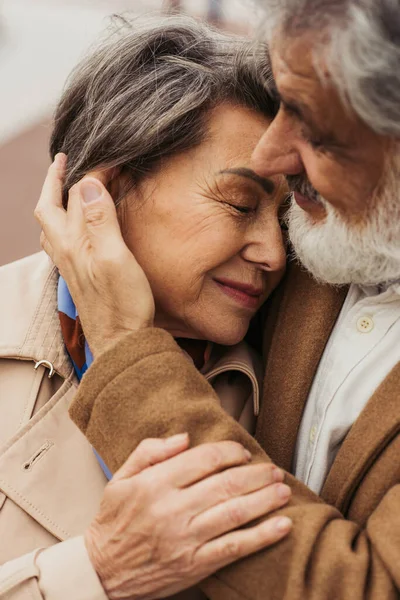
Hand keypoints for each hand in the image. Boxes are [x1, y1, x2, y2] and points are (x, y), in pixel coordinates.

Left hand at [34, 154, 154, 356]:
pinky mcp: (79, 275)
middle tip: (66, 161)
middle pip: (52, 207)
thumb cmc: (122, 304)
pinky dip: (64, 222)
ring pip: (52, 225)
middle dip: (57, 181)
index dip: (92, 175)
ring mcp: (70, 264)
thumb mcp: (115, 258)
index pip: (76, 196)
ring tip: (65, 188)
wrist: (121, 342)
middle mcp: (65, 251)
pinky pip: (62, 240)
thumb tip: (87, 184)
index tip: (110, 162)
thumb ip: (100, 221)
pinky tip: (75, 227)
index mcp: (72, 243)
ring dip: (55, 201)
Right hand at [85, 436, 291, 599]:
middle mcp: (172, 510)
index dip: (230, 452)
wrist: (102, 572)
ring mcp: (186, 539)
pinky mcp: (195, 565)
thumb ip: (150, 451)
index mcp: (155, 484)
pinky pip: (235, 548)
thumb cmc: (113, 521)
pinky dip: (262, 536)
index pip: (204, 459)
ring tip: (283, 490)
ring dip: (265, 499)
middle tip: (273, 469)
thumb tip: (185, 438)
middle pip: (226, 484)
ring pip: (235, 513)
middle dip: (256, 474)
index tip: (243, 452)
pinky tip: (282, 525)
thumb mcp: (121, 478)